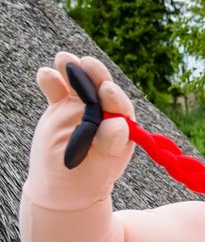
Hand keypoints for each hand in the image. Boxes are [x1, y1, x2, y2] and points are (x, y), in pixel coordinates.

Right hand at [33, 52, 134, 186]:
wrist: (63, 183)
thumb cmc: (89, 177)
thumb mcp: (101, 164)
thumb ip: (110, 144)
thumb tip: (118, 125)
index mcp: (121, 127)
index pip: (120, 108)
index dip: (114, 98)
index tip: (106, 89)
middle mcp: (105, 113)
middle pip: (101, 89)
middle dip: (95, 75)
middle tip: (87, 64)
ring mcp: (83, 107)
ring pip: (80, 85)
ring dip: (73, 71)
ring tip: (64, 58)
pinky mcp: (63, 107)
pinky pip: (59, 91)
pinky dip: (53, 82)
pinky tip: (45, 73)